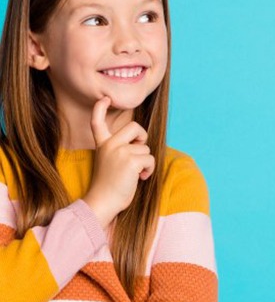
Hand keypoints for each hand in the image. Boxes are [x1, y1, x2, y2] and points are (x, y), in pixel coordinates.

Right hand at [83, 96, 154, 227]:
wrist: (103, 203)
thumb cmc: (108, 188)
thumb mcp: (109, 163)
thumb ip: (120, 150)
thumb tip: (142, 145)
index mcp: (102, 145)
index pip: (97, 122)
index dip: (100, 109)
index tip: (105, 98)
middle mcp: (110, 145)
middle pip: (134, 127)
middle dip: (142, 136)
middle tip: (140, 150)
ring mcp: (120, 152)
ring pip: (145, 148)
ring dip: (145, 161)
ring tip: (136, 174)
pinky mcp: (131, 161)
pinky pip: (150, 159)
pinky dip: (149, 169)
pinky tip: (141, 178)